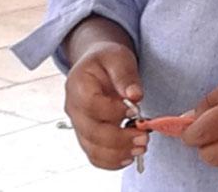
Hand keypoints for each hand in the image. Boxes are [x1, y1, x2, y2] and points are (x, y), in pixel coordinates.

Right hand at [64, 41, 148, 169]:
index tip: (134, 109)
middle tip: (144, 136)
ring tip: (140, 146)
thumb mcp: (118, 57)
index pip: (91, 104)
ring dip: (118, 153)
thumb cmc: (107, 59)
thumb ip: (126, 75)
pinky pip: (94, 156)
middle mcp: (73, 107)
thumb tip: (135, 96)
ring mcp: (78, 124)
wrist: (97, 64)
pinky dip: (111, 161)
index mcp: (78, 84)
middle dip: (120, 139)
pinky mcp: (86, 136)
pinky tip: (129, 155)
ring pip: (92, 149)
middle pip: (91, 132)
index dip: (113, 111)